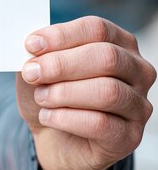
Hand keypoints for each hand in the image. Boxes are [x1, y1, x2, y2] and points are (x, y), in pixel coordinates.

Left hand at [16, 16, 155, 169]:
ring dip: (63, 93)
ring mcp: (138, 105)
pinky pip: (100, 123)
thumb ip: (37, 56)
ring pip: (107, 91)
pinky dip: (65, 118)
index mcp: (118, 44)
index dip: (62, 36)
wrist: (53, 140)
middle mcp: (137, 71)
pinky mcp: (130, 136)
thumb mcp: (38, 71)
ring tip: (41, 97)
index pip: (97, 29)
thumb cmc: (51, 97)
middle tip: (32, 73)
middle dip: (61, 65)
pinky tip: (47, 117)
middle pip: (106, 57)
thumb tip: (33, 47)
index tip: (31, 45)